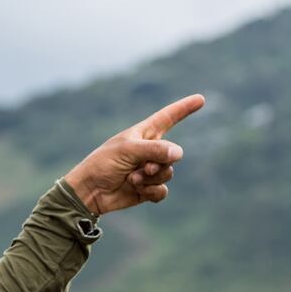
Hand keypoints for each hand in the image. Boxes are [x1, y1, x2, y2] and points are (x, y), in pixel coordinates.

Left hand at [63, 94, 204, 214]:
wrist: (90, 191)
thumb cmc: (103, 164)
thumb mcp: (128, 150)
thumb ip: (155, 149)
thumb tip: (179, 153)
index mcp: (143, 134)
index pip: (168, 118)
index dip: (184, 108)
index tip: (200, 99)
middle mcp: (149, 150)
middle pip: (172, 154)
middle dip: (158, 163)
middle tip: (141, 167)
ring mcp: (149, 170)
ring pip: (169, 173)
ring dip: (151, 178)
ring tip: (132, 179)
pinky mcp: (148, 189)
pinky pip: (163, 190)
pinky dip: (152, 192)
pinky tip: (137, 191)